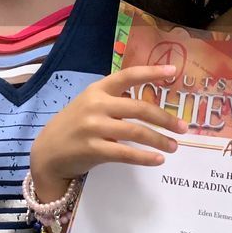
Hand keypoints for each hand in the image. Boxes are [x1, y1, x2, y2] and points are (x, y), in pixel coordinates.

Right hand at [29, 65, 185, 199]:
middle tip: (183, 127)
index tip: (174, 72)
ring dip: (159, 140)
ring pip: (135, 132)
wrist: (48, 151)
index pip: (128, 76)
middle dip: (165, 118)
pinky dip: (145, 157)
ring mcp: (93, 127)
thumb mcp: (90, 104)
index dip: (151, 72)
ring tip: (174, 146)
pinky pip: (126, 153)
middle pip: (139, 108)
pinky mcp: (93, 149)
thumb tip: (150, 106)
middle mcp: (96, 105)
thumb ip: (114, 100)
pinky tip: (157, 159)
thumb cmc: (75, 126)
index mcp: (98, 89)